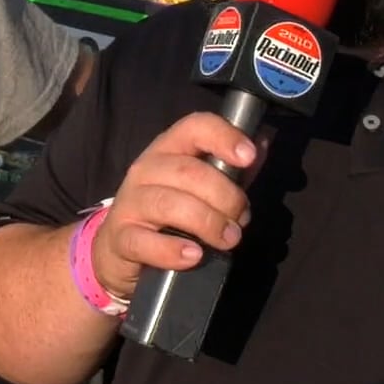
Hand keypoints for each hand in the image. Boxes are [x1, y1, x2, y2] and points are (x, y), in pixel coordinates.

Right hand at [90, 112, 258, 299]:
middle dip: (225, 196)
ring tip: (228, 240)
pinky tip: (194, 255)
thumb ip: (233, 171)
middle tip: (241, 220)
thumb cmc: (169, 214)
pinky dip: (173, 250)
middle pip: (188, 171)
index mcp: (168, 150)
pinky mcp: (121, 237)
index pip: (193, 127)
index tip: (248, 156)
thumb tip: (263, 145)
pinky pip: (145, 241)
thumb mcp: (201, 189)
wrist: (120, 250)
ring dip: (208, 222)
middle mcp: (145, 170)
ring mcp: (129, 203)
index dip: (223, 137)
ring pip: (169, 203)